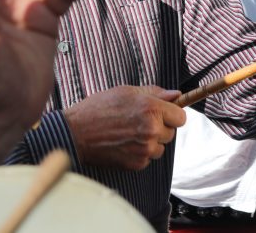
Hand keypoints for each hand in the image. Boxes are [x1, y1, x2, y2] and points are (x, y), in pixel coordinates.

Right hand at [64, 85, 186, 170]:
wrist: (75, 133)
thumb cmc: (98, 108)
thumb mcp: (126, 92)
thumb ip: (155, 93)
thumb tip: (177, 95)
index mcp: (151, 109)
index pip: (181, 117)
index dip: (172, 114)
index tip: (163, 114)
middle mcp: (151, 130)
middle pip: (171, 132)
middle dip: (160, 127)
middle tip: (138, 121)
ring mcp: (144, 149)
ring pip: (160, 147)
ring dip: (151, 142)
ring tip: (129, 133)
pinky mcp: (136, 164)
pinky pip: (148, 158)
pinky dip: (140, 153)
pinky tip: (124, 144)